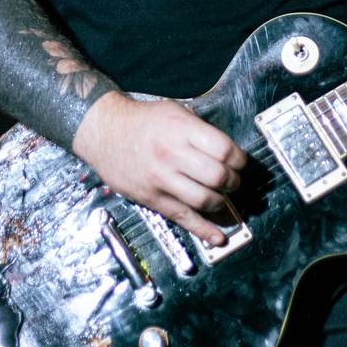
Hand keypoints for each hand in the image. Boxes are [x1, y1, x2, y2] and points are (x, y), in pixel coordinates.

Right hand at [72, 93, 246, 245]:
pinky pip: (182, 217)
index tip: (242, 163)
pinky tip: (216, 235)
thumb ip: (199, 130)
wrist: (104, 131)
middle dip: (234, 183)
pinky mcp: (151, 197)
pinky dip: (203, 229)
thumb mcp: (175, 111)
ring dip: (222, 203)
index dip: (240, 160)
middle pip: (217, 177)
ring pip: (204, 199)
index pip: (224, 151)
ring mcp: (161, 178)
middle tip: (235, 182)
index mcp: (182, 129)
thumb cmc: (141, 120)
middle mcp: (173, 153)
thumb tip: (225, 152)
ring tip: (224, 199)